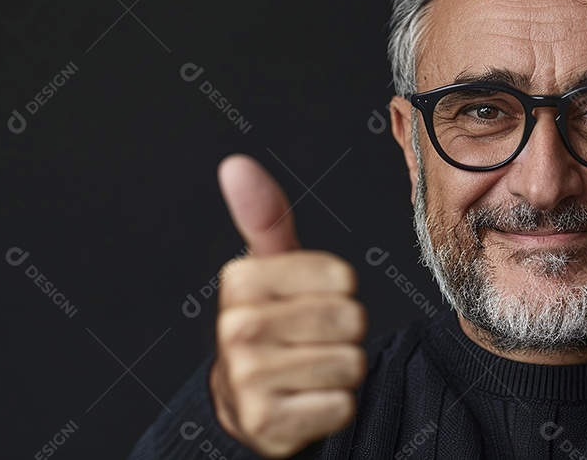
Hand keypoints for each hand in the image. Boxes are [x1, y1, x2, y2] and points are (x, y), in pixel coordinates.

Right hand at [209, 154, 367, 457]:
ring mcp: (249, 378)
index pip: (342, 277)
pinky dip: (333, 406)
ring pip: (350, 364)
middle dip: (344, 333)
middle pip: (351, 321)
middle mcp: (238, 328)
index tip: (310, 301)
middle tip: (311, 339)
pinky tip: (305, 399)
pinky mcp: (267, 422)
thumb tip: (235, 164)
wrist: (241, 401)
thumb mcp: (267, 268)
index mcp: (240, 281)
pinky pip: (340, 406)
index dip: (339, 292)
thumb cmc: (270, 321)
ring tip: (308, 368)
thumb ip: (263, 216)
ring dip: (341, 371)